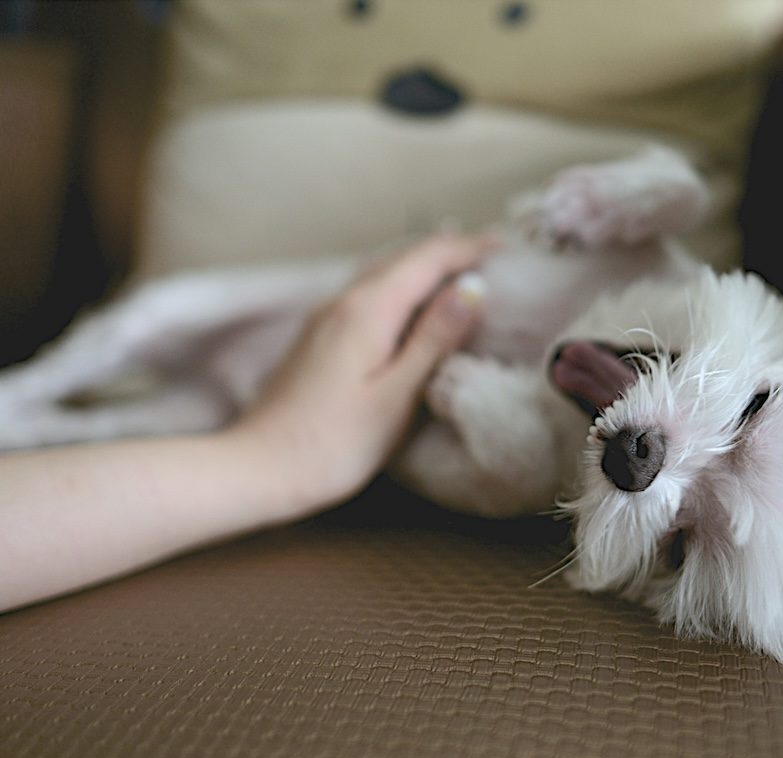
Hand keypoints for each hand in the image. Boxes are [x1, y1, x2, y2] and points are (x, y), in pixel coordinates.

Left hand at [230, 233, 491, 513]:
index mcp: (368, 309)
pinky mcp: (320, 335)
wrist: (259, 468)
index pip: (427, 258)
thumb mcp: (397, 395)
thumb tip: (472, 288)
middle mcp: (344, 300)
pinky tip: (416, 304)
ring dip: (425, 265)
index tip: (507, 248)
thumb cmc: (334, 443)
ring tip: (464, 272)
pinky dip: (403, 286)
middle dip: (450, 250)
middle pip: (404, 256)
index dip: (469, 247)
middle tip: (494, 255)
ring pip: (384, 271)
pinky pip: (370, 292)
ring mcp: (327, 316)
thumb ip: (435, 338)